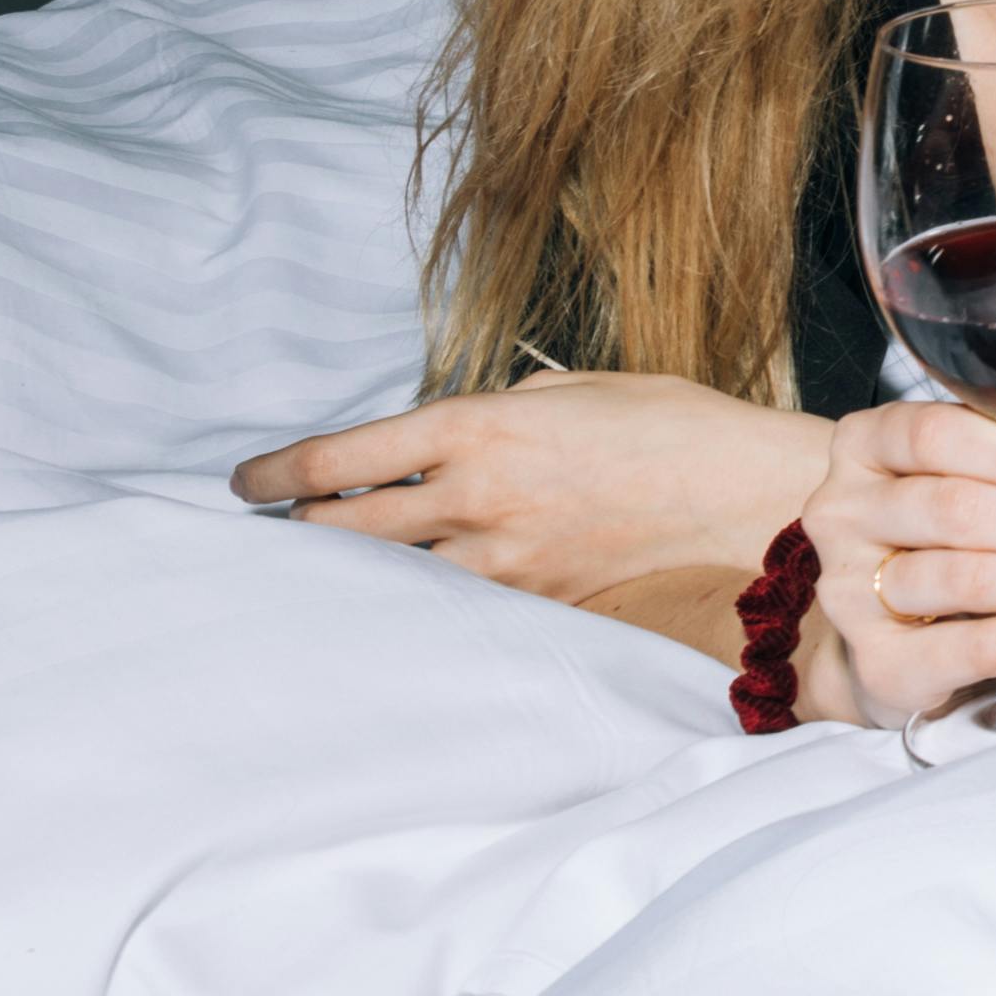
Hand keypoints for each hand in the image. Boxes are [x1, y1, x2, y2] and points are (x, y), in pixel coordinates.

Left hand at [231, 371, 832, 599]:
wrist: (750, 493)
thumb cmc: (672, 424)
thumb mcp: (570, 388)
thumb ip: (496, 410)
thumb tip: (449, 442)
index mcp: (475, 427)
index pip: (337, 460)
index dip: (273, 477)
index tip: (244, 486)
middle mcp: (476, 499)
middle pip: (341, 534)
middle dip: (294, 538)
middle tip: (270, 540)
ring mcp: (507, 561)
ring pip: (392, 583)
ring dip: (354, 580)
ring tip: (322, 583)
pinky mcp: (542, 604)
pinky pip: (459, 608)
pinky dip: (425, 606)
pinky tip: (411, 608)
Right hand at [788, 400, 995, 725]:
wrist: (884, 633)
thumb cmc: (939, 536)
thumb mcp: (977, 474)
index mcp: (865, 446)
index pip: (937, 435)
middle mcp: (844, 513)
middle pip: (962, 512)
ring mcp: (851, 592)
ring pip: (974, 580)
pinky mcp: (881, 662)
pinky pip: (981, 648)